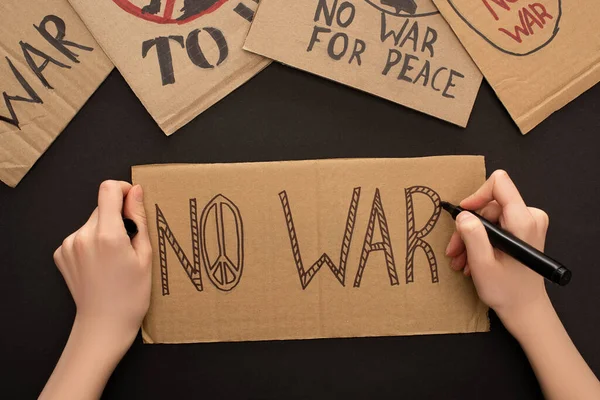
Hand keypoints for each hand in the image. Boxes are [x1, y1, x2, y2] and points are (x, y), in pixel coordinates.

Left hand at [53, 180, 151, 346]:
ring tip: (115, 257)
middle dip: (118, 216)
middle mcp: (83, 236)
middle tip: (129, 242)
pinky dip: (92, 242)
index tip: (133, 202)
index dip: (123, 190)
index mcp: (107, 235)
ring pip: (92, 222)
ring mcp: (69, 245)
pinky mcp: (61, 254)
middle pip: (102, 207)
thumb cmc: (131, 295)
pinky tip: (101, 263)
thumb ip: (139, 219)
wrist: (105, 324)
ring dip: (105, 230)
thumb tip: (135, 192)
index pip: (108, 189)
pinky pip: (81, 236)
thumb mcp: (145, 255)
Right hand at [445, 170, 550, 329]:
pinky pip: (495, 225)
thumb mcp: (482, 264)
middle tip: (455, 250)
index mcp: (524, 221)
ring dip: (470, 238)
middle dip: (468, 227)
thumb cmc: (507, 291)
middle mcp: (531, 217)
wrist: (525, 309)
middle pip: (489, 205)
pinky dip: (480, 241)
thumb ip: (472, 236)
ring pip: (488, 217)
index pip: (499, 184)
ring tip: (460, 260)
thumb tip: (462, 215)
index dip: (476, 196)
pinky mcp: (524, 230)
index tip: (463, 215)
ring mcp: (528, 224)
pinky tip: (470, 260)